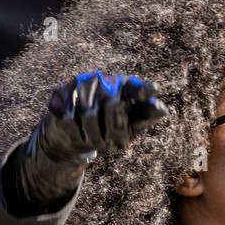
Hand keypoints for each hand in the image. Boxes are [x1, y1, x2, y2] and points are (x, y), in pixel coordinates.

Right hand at [1, 70, 168, 215]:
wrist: (75, 135)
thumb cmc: (110, 129)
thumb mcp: (131, 126)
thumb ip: (146, 116)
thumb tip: (163, 108)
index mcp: (125, 87)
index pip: (137, 88)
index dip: (145, 89)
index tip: (154, 88)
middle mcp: (104, 80)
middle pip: (113, 106)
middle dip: (112, 131)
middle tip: (110, 144)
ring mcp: (81, 83)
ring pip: (89, 114)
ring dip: (93, 136)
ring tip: (95, 141)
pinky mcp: (62, 91)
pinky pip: (69, 119)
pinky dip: (75, 134)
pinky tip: (78, 135)